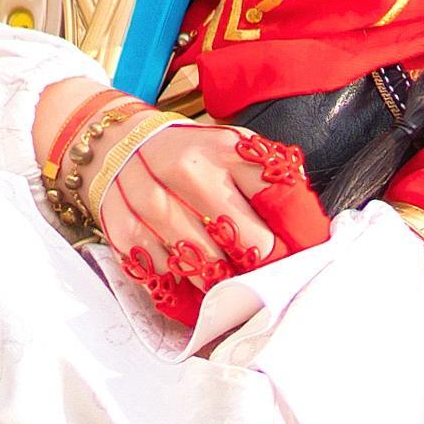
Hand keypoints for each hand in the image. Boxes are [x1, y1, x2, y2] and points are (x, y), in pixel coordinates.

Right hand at [30, 80, 316, 314]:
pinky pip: (169, 273)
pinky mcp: (125, 230)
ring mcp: (152, 202)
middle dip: (262, 263)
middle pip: (247, 240)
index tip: (302, 252)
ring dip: (224, 278)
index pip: (275, 196)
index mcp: (224, 149)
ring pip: (207, 266)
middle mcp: (187, 171)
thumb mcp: (230, 149)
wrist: (113, 141)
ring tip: (231, 277)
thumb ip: (269, 179)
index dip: (295, 232)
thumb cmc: (189, 155)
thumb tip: (309, 226)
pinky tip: (190, 273)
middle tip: (267, 273)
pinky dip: (184, 281)